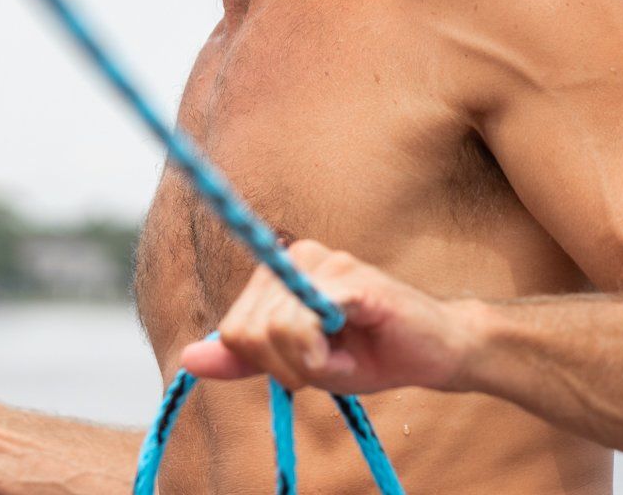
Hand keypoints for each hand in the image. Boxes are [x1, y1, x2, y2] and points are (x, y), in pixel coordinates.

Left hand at [180, 240, 481, 393]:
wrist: (435, 352)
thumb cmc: (371, 354)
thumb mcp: (297, 364)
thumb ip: (246, 359)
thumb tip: (188, 357)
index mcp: (279, 272)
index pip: (234, 329)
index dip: (267, 364)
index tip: (307, 364)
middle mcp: (295, 255)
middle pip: (247, 330)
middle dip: (285, 367)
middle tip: (329, 362)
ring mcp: (323, 261)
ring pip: (272, 329)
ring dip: (309, 364)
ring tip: (345, 353)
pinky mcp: (349, 276)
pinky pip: (303, 324)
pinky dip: (321, 356)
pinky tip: (350, 352)